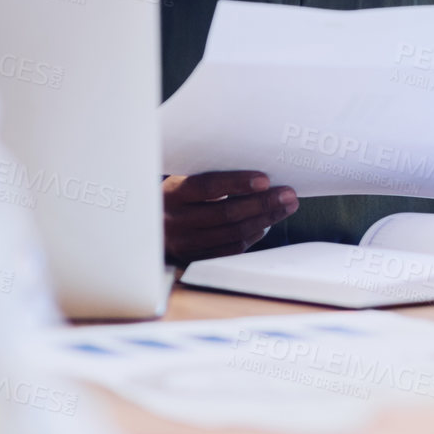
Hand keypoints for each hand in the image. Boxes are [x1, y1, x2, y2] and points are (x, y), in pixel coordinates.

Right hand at [163, 171, 296, 264]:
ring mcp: (185, 243)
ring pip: (232, 234)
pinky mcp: (195, 258)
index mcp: (172, 193)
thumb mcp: (181, 180)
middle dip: (263, 203)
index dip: (237, 183)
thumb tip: (256, 175)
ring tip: (285, 207)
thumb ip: (209, 177)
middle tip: (288, 195)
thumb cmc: (175, 196)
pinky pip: (230, 250)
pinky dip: (252, 236)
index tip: (265, 179)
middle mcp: (176, 220)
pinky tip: (266, 224)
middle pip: (226, 214)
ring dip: (265, 220)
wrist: (144, 226)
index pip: (208, 187)